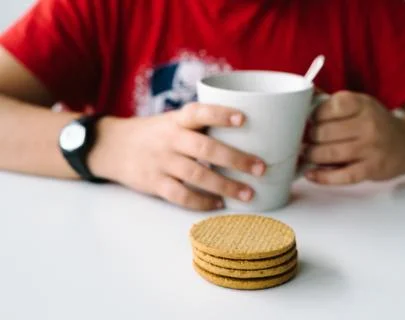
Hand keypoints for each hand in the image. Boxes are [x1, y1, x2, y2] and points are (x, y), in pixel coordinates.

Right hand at [89, 103, 265, 210]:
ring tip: (248, 193)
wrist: (112, 146)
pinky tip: (219, 204)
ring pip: (196, 175)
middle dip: (236, 159)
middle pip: (205, 148)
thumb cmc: (154, 133)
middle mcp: (169, 139)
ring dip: (225, 185)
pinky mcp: (154, 183)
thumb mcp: (172, 121)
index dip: (220, 114)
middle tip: (260, 168)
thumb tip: (244, 137)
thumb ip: (199, 128)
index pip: (199, 113)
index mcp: (176, 120)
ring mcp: (161, 162)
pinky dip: (201, 202)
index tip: (243, 119)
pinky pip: (181, 195)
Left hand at [304, 91, 404, 184]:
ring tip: (306, 154)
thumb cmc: (376, 124)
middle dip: (308, 138)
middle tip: (304, 140)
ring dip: (311, 156)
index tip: (309, 120)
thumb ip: (333, 103)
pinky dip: (322, 176)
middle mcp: (368, 124)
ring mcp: (371, 148)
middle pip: (324, 132)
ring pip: (329, 154)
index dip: (314, 115)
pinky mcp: (372, 169)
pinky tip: (311, 174)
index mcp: (363, 104)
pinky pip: (342, 176)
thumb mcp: (360, 105)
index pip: (330, 106)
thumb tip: (302, 97)